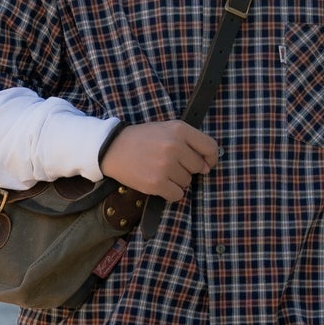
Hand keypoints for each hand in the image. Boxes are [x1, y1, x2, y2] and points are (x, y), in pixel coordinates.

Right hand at [102, 121, 218, 201]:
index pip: (210, 147)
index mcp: (179, 129)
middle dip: (187, 168)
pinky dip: (169, 192)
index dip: (211, 158)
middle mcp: (175, 146)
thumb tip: (207, 167)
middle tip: (169, 163)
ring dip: (176, 180)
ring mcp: (166, 165)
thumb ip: (189, 142)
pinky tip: (157, 182)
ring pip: (187, 182)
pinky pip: (177, 195)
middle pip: (198, 167)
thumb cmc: (142, 139)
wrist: (112, 148)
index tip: (206, 164)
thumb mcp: (167, 129)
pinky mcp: (156, 183)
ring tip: (159, 169)